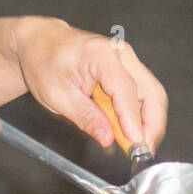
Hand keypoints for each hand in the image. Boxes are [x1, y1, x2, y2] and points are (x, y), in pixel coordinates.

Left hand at [12, 17, 167, 151]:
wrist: (40, 42)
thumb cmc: (43, 62)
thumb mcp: (57, 95)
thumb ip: (85, 117)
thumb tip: (108, 138)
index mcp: (101, 55)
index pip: (126, 91)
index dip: (133, 120)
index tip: (136, 144)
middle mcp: (120, 53)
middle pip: (151, 92)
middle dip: (152, 125)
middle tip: (142, 150)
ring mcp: (126, 58)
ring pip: (151, 93)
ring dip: (148, 121)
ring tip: (136, 144)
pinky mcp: (126, 67)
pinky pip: (142, 92)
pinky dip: (139, 113)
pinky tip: (130, 130)